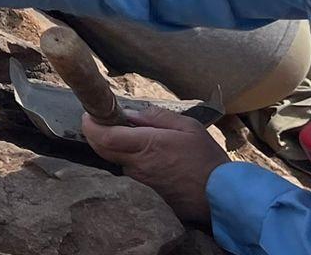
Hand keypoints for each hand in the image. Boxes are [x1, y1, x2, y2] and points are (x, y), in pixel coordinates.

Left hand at [84, 107, 225, 224]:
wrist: (221, 196)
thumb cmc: (207, 159)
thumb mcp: (188, 127)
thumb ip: (156, 117)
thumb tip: (131, 114)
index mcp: (147, 145)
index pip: (104, 137)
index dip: (91, 124)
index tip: (89, 113)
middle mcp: (138, 164)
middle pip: (101, 149)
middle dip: (95, 133)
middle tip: (100, 119)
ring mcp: (140, 179)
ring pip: (113, 160)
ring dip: (111, 146)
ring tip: (123, 132)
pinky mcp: (145, 190)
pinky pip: (127, 170)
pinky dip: (124, 158)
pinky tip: (137, 151)